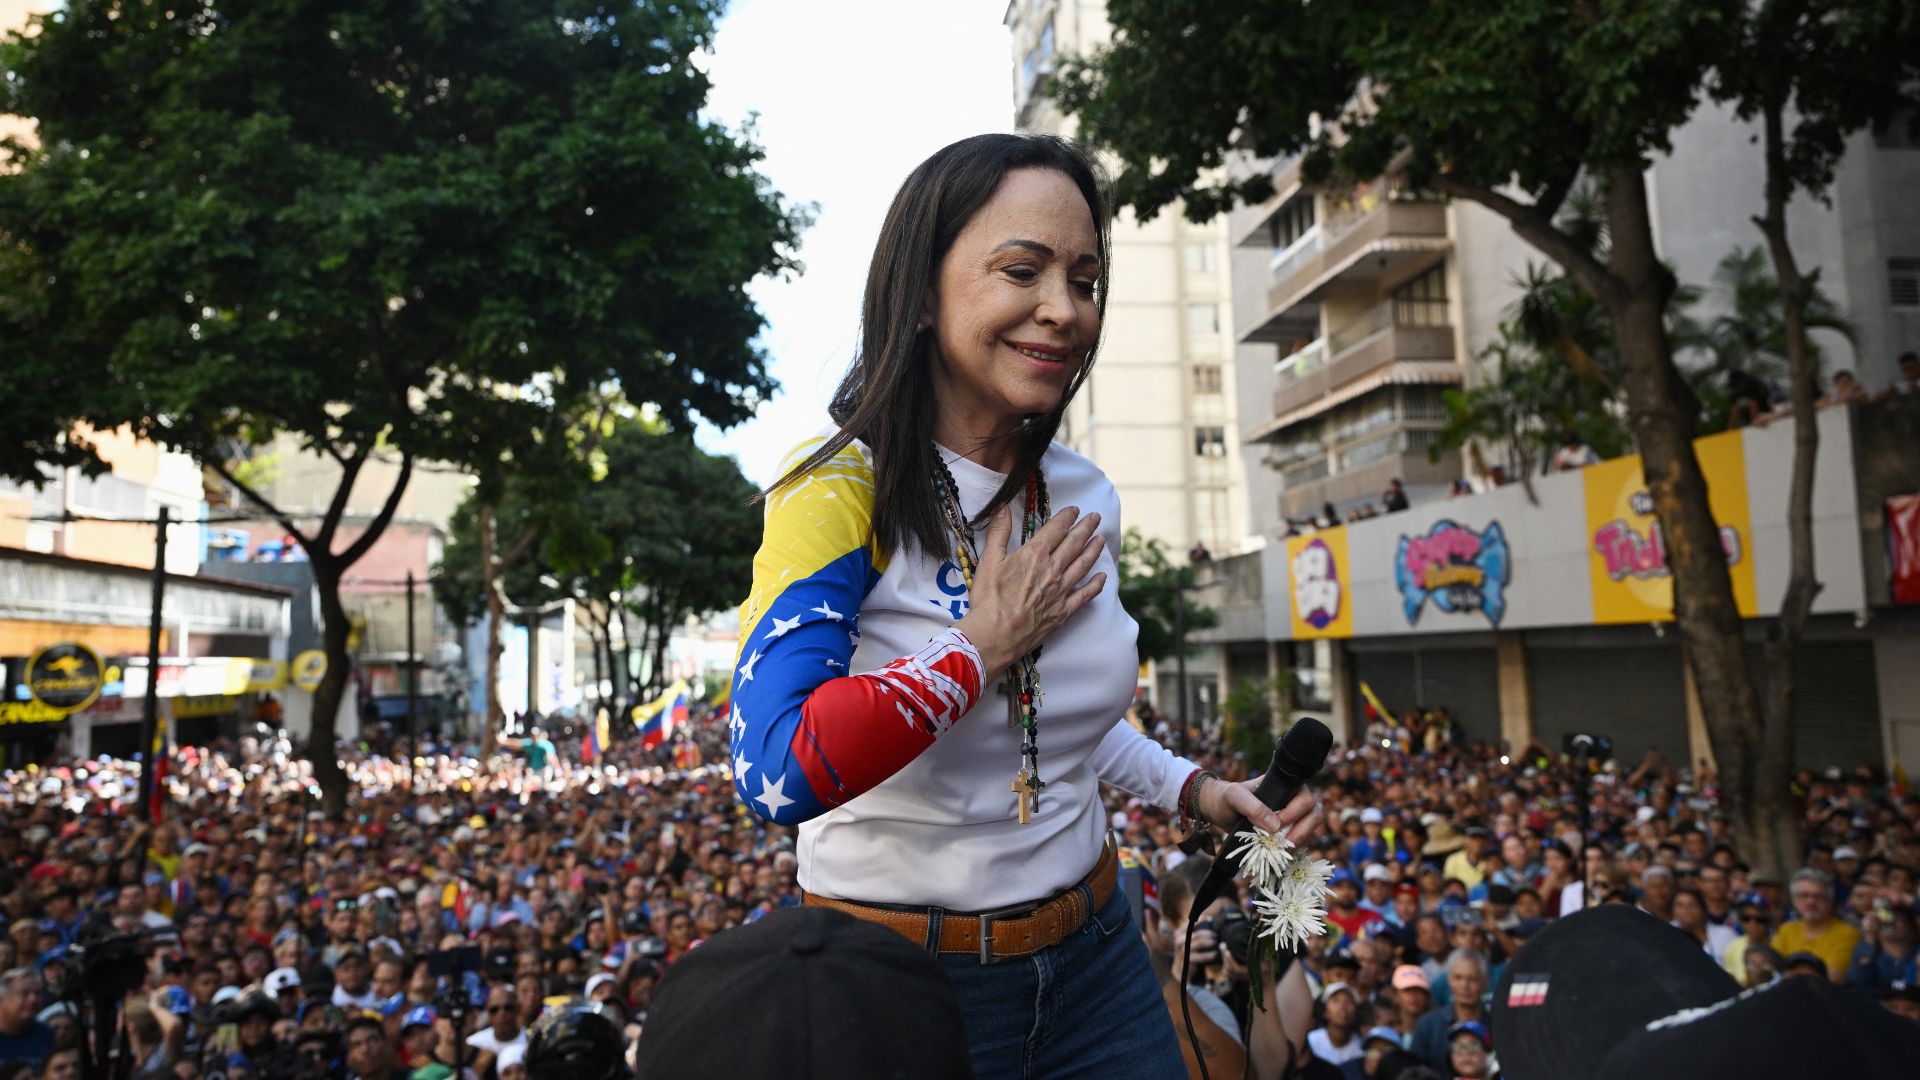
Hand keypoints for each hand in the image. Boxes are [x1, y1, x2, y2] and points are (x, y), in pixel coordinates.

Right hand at [955, 505, 1105, 675]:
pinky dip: (1096, 585)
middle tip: (1096, 517)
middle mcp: (1053, 569)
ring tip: (1101, 540)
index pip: (1056, 529)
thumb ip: (998, 532)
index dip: (1067, 517)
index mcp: (1035, 554)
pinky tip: (1102, 578)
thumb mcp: (988, 560)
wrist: (995, 635)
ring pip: (1083, 565)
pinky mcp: (1063, 611)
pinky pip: (1085, 595)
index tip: (1075, 510)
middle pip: (1074, 544)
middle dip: (1086, 528)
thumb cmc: (989, 599)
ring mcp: (1061, 591)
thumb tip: (1002, 507)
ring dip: (1093, 550)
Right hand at [1173, 924, 1220, 979]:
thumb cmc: (1189, 950)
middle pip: (1197, 934)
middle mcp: (1179, 940)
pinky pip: (1200, 956)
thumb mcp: (1188, 939)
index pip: (1190, 923)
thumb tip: (1210, 920)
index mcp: (1179, 933)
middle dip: (1208, 934)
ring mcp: (1182, 950)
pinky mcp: (1187, 959)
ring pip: (1199, 943)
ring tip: (1216, 943)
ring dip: (1209, 942)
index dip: (1201, 920)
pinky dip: (1209, 955)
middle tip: (1216, 935)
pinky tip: (1215, 954)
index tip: (1210, 919)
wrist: (1182, 967)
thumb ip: (1195, 930)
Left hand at [1199, 777, 1323, 845]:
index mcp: (1286, 786)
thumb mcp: (1234, 797)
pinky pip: (1299, 842)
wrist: (1219, 810)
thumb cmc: (1227, 797)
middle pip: (1314, 815)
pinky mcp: (1287, 832)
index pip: (1305, 798)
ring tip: (1278, 850)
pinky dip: (1291, 850)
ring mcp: (1293, 817)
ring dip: (1297, 842)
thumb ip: (1252, 806)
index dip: (1296, 812)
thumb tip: (1275, 825)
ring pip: (1309, 831)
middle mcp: (1294, 801)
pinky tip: (1277, 854)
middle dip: (1302, 831)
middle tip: (1284, 843)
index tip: (1279, 823)